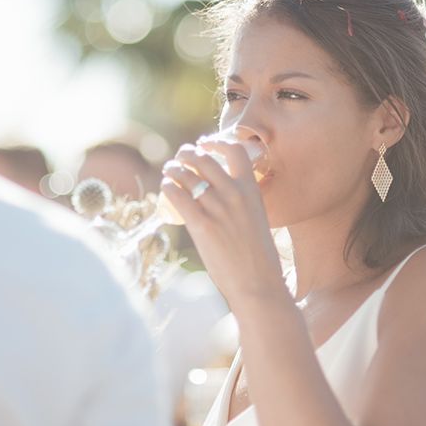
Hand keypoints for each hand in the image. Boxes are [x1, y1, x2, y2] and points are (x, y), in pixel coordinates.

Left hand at [160, 140, 284, 305]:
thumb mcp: (257, 218)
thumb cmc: (258, 256)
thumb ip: (242, 202)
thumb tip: (218, 191)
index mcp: (251, 190)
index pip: (234, 150)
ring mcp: (217, 209)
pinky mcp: (201, 226)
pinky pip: (178, 196)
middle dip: (187, 153)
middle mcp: (234, 194)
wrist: (257, 283)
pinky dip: (169, 187)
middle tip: (181, 157)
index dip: (216, 142)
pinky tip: (166, 187)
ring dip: (174, 169)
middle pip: (204, 159)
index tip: (205, 144)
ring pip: (187, 175)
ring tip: (169, 170)